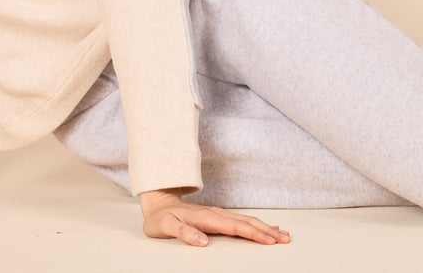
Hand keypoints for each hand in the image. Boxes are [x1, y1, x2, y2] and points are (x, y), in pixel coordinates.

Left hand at [139, 188, 290, 247]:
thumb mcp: (166, 226)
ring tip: (283, 234)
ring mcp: (218, 214)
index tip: (270, 240)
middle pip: (246, 222)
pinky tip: (266, 228)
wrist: (157, 202)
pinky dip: (257, 225)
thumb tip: (203, 241)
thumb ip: (184, 233)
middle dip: (267, 231)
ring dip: (265, 227)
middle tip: (286, 240)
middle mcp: (216, 214)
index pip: (235, 227)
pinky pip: (241, 221)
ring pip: (246, 220)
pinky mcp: (218, 217)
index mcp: (207, 218)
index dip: (253, 234)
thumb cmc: (160, 218)